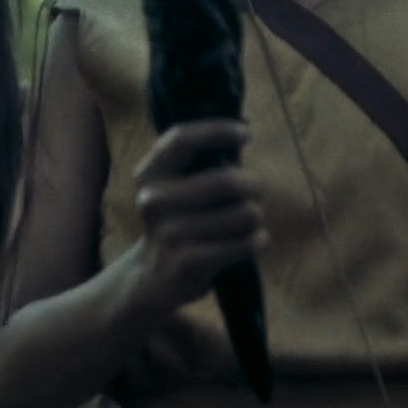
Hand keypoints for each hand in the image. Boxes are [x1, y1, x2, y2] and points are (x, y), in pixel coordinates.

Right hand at [126, 119, 264, 315]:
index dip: (218, 130)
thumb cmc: (179, 220)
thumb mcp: (174, 187)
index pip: (182, 138)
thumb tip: (243, 131)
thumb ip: (199, 160)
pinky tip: (255, 240)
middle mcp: (154, 200)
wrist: (152, 277)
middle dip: (254, 184)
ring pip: (245, 214)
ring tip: (248, 221)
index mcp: (150, 173)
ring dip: (256, 216)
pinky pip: (245, 243)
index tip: (246, 134)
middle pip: (228, 180)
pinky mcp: (188, 261)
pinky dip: (258, 240)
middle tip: (256, 191)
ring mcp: (170, 232)